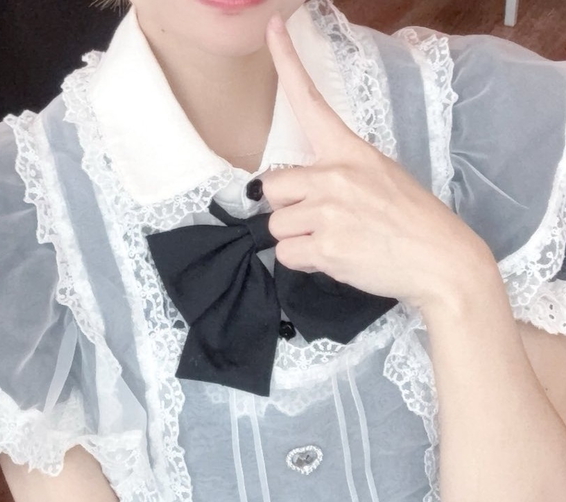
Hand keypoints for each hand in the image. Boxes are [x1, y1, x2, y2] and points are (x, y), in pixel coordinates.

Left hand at [261, 14, 494, 312]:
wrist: (441, 260)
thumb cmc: (415, 222)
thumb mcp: (383, 177)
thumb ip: (342, 175)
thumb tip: (309, 190)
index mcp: (350, 152)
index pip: (311, 102)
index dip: (286, 63)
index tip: (273, 26)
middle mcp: (335, 176)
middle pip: (272, 187)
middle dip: (287, 208)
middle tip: (317, 222)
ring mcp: (328, 211)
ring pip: (276, 225)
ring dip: (296, 238)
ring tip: (333, 243)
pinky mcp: (326, 247)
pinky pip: (287, 255)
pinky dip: (304, 262)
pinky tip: (333, 259)